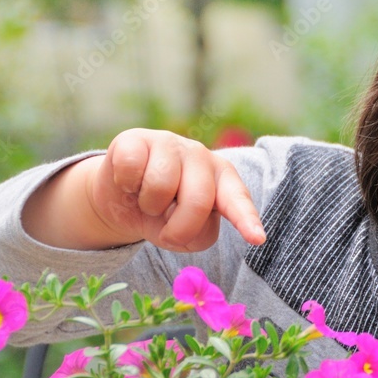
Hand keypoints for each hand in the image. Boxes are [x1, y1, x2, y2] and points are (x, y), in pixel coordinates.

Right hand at [87, 128, 265, 251]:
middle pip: (198, 201)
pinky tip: (128, 181)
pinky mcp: (136, 138)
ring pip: (160, 185)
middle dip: (179, 228)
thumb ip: (197, 234)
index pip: (237, 199)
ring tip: (148, 200)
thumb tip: (184, 224)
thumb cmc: (163, 215)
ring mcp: (170, 143)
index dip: (246, 219)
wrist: (121, 198)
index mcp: (222, 179)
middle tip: (166, 226)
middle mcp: (201, 156)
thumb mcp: (186, 234)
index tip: (257, 239)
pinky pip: (131, 168)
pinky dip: (125, 185)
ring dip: (149, 205)